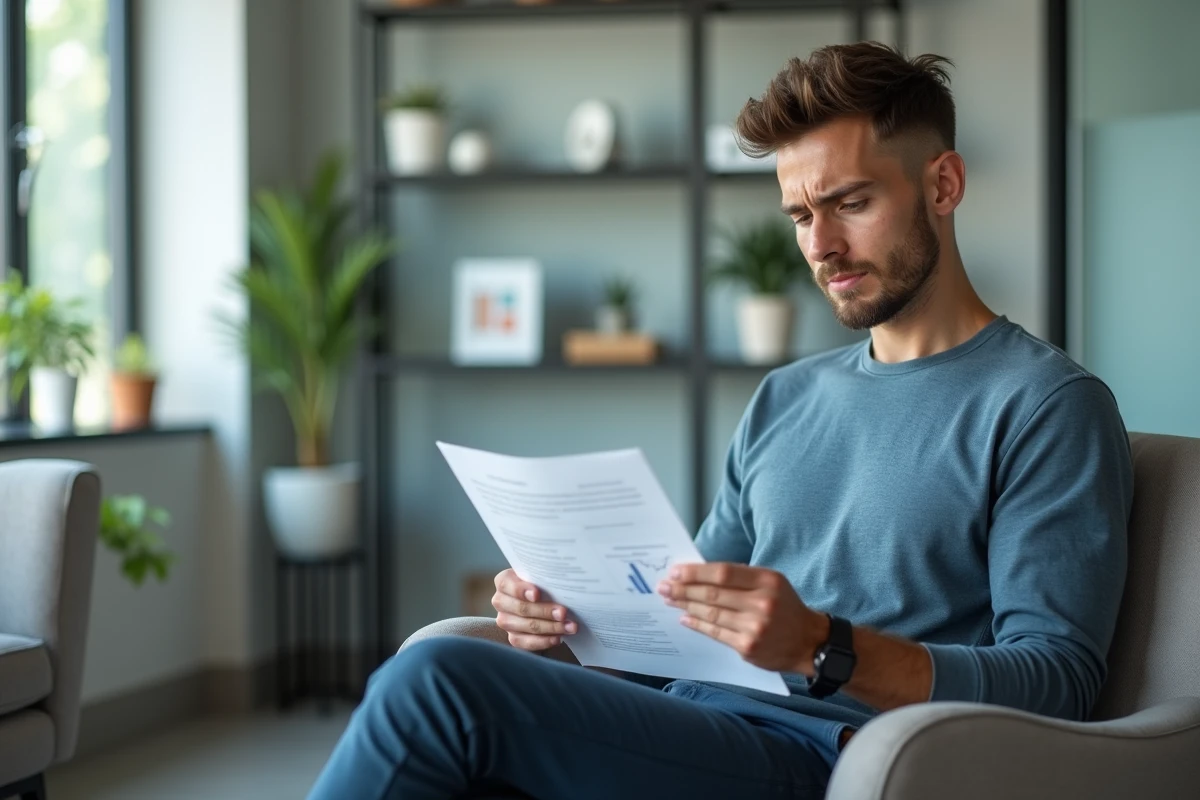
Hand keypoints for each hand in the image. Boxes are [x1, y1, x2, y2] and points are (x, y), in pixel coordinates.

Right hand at [492, 568, 577, 651]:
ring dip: (550, 627)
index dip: (521, 590)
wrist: (545, 600)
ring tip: (569, 626)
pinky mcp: (513, 637)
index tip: (537, 594)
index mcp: (504, 582)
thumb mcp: (541, 577)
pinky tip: (558, 638)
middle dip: (544, 611)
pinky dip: (544, 641)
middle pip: (521, 608)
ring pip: (526, 626)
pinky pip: (526, 642)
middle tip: (563, 613)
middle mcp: (500, 602)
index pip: (505, 584)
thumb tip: (560, 583)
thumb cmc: (542, 584)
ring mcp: (505, 621)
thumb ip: (543, 578)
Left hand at [657, 562, 826, 674]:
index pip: (723, 572)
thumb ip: (741, 578)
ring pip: (711, 614)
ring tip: (669, 599)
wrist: (809, 642)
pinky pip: (716, 633)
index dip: (696, 572)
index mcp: (768, 580)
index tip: (676, 571)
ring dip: (686, 606)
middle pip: (713, 593)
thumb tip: (699, 574)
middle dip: (684, 589)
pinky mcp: (748, 646)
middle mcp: (762, 602)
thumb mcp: (771, 583)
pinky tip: (685, 618)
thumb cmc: (785, 607)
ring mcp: (755, 626)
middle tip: (664, 586)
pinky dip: (698, 625)